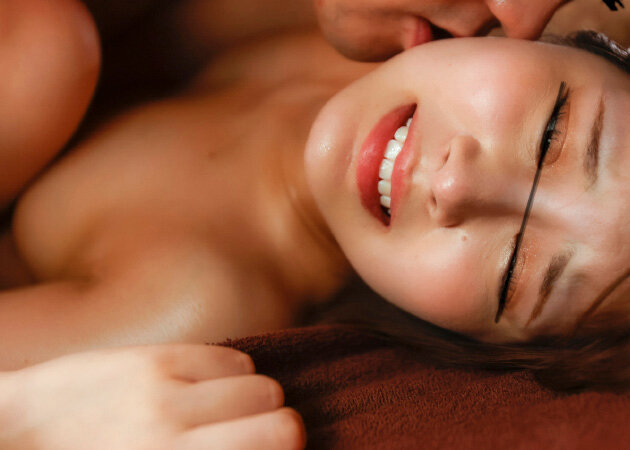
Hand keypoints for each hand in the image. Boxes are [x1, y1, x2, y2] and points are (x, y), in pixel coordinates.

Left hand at [0, 345, 303, 449]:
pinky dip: (230, 376)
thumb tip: (269, 446)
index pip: (282, 440)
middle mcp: (174, 433)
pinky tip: (205, 390)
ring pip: (260, 383)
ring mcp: (164, 392)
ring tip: (223, 415)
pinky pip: (230, 359)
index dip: (290, 448)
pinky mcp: (154, 359)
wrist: (22, 434)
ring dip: (252, 401)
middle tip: (249, 437)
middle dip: (274, 427)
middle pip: (281, 414)